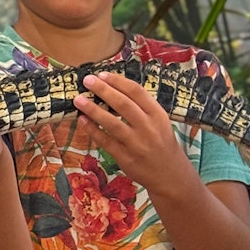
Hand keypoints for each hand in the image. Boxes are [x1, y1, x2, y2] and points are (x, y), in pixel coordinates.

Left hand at [75, 71, 184, 190]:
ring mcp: (137, 144)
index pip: (137, 92)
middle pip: (123, 104)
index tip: (101, 74)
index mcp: (158, 114)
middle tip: (87, 80)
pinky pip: (106, 142)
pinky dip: (93, 130)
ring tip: (78, 99)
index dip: (118, 81)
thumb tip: (110, 86)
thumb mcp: (158, 121)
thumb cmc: (160, 141)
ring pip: (113, 123)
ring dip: (93, 110)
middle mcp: (149, 128)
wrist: (170, 175)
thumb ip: (140, 106)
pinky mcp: (126, 158)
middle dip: (103, 90)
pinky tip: (82, 120)